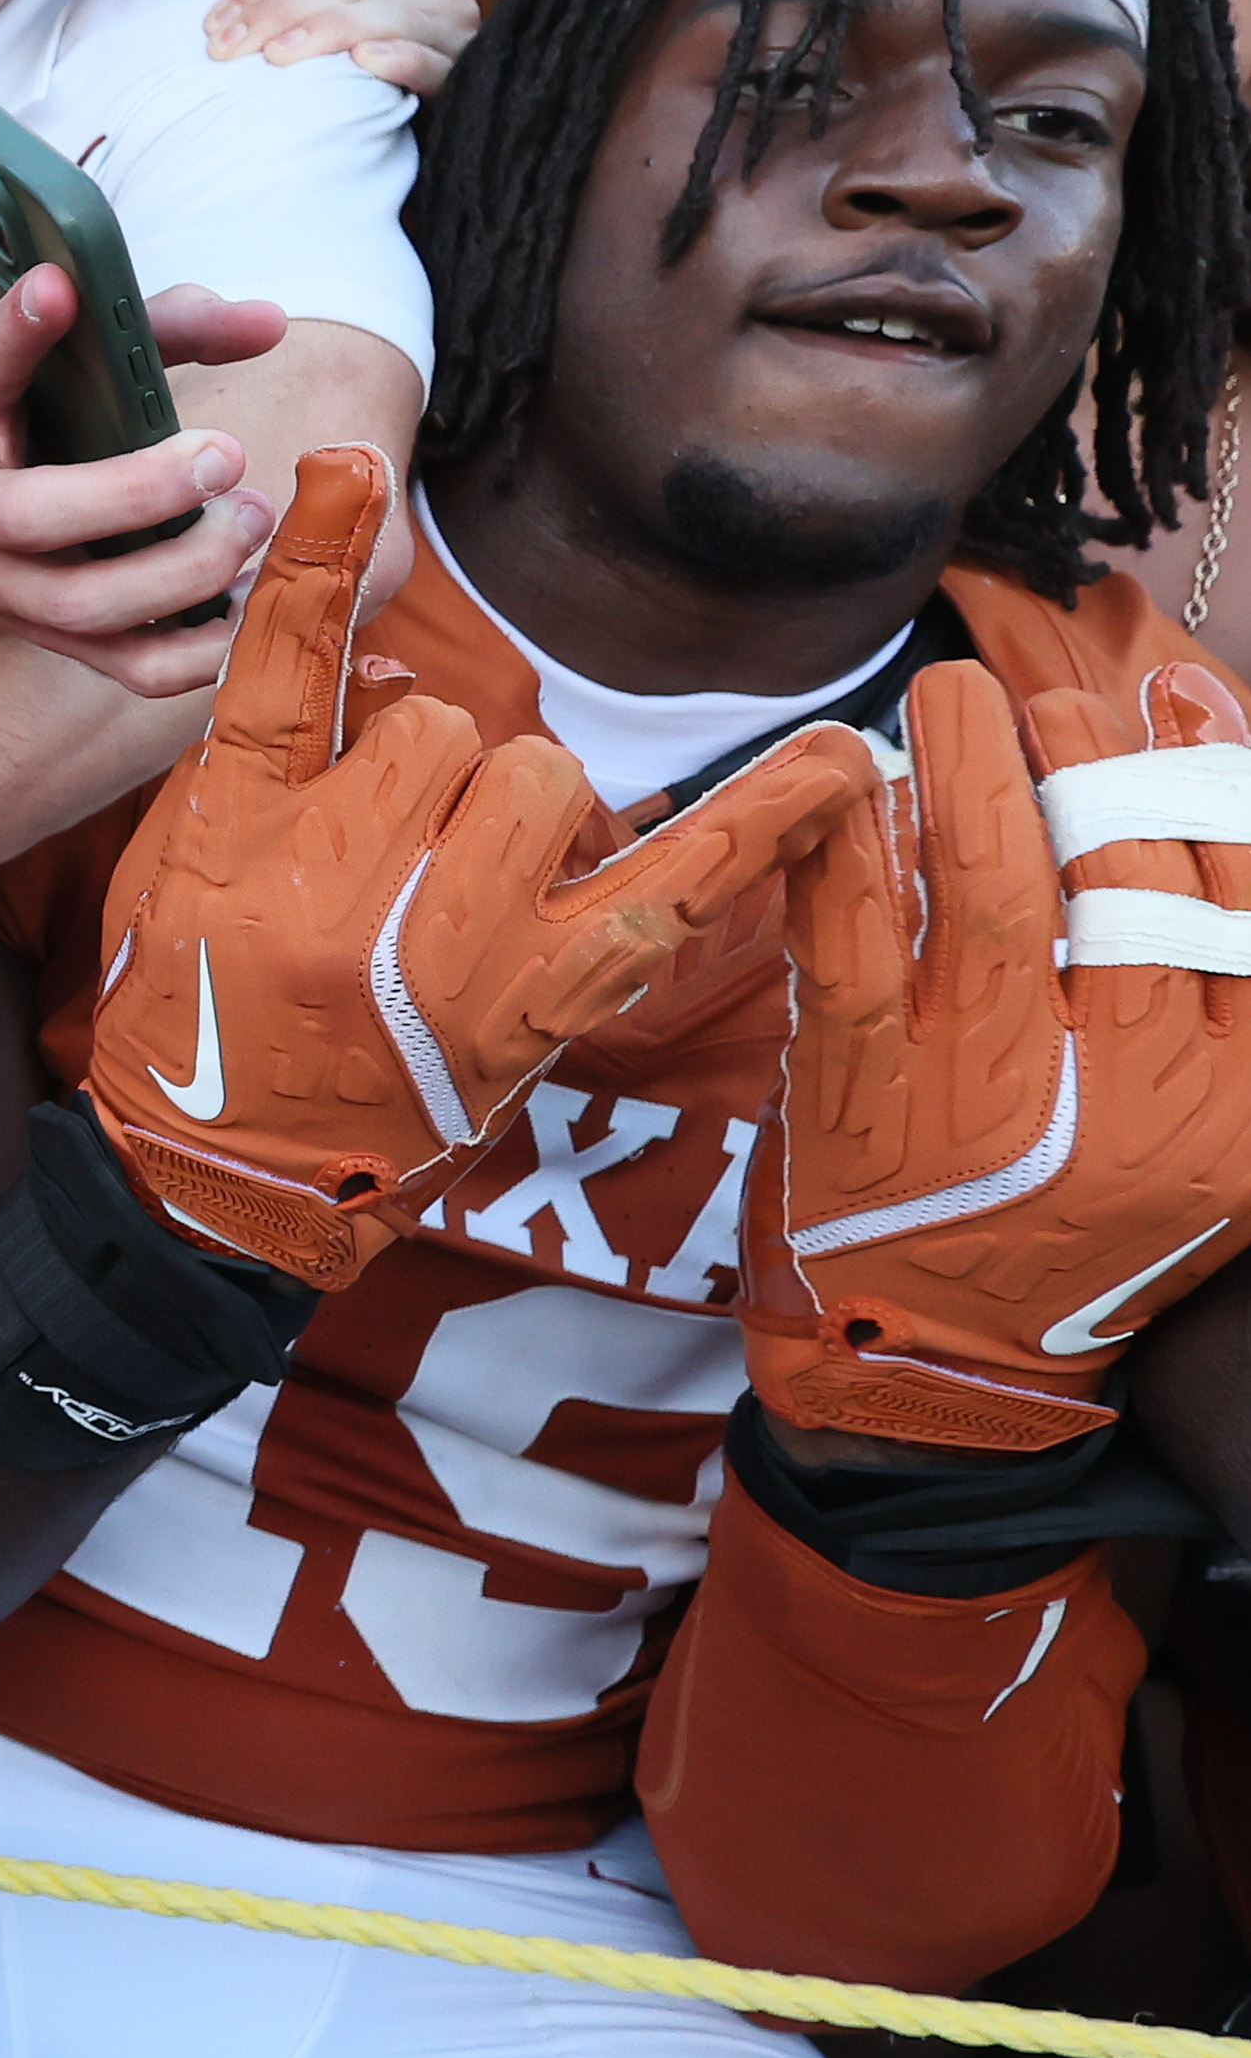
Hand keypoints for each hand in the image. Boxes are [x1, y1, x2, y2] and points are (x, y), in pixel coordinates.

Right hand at [0, 267, 286, 694]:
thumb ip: (160, 328)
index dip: (14, 331)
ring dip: (184, 570)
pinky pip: (137, 668)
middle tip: (224, 453)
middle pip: (29, 518)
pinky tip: (255, 593)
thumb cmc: (35, 422)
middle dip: (136, 492)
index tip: (58, 287)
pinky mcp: (56, 644)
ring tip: (249, 517)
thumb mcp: (68, 361)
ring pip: (84, 606)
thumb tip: (266, 322)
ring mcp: (1, 592)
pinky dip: (209, 645)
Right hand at [87, 446, 871, 1287]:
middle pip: (442, 727)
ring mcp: (446, 949)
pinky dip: (766, 824)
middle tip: (384, 868)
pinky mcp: (538, 1006)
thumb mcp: (178, 864)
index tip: (352, 462)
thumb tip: (403, 657)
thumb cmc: (194, 1009)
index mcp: (232, 838)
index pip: (280, 668)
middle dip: (427, 774)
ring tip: (454, 902)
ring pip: (536, 780)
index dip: (319, 562)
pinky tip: (848, 763)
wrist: (226, 1183)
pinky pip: (676, 884)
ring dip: (512, 818)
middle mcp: (335, 889)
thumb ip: (274, 752)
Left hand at [202, 0, 479, 98]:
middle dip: (277, 14)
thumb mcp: (343, 19)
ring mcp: (453, 33)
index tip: (212, 26)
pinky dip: (399, 58)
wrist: (437, 137)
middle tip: (224, 48)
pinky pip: (433, 64)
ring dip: (325, 33)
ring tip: (276, 55)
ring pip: (381, 20)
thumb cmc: (375, 79)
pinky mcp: (464, 76)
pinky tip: (364, 60)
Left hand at [747, 660, 1250, 1450]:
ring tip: (963, 700)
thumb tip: (1210, 750)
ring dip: (983, 769)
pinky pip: (861, 940)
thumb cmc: (1075, 1218)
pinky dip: (853, 849)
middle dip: (1096, 759)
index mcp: (1247, 1105)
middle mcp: (1143, 1098)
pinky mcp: (872, 1100)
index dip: (1215, 770)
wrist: (943, 1365)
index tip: (1175, 691)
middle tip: (1055, 699)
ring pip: (1005, 886)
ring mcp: (1002, 1095)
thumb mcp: (1205, 1122)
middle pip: (1135, 872)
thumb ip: (1229, 968)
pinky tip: (846, 782)